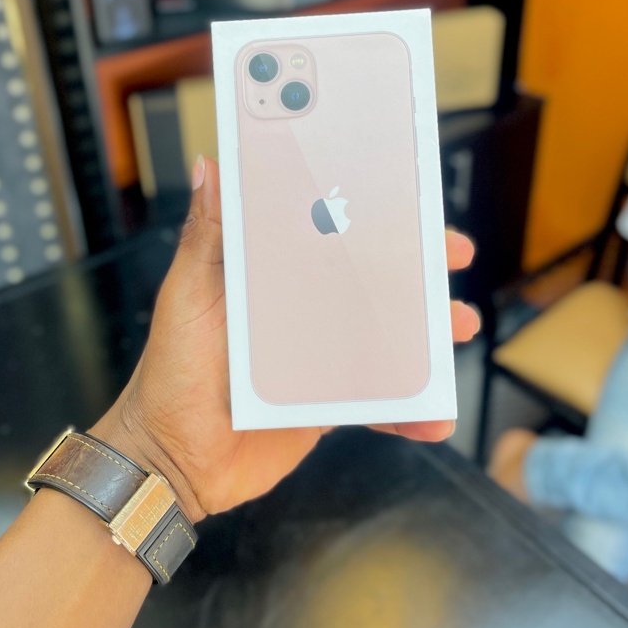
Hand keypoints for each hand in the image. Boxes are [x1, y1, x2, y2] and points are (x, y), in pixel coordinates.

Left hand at [94, 157, 478, 521]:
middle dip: (416, 267)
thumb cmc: (170, 372)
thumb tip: (208, 168)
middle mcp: (300, 311)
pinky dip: (408, 411)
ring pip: (385, 337)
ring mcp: (318, 359)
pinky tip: (433, 418)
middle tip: (453, 256)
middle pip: (368, 280)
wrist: (171, 460)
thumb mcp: (186, 296)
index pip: (327, 231)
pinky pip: (377, 403)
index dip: (368, 213)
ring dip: (425, 334)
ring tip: (458, 329)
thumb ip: (205, 238)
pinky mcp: (327, 405)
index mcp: (269, 275)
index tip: (407, 197)